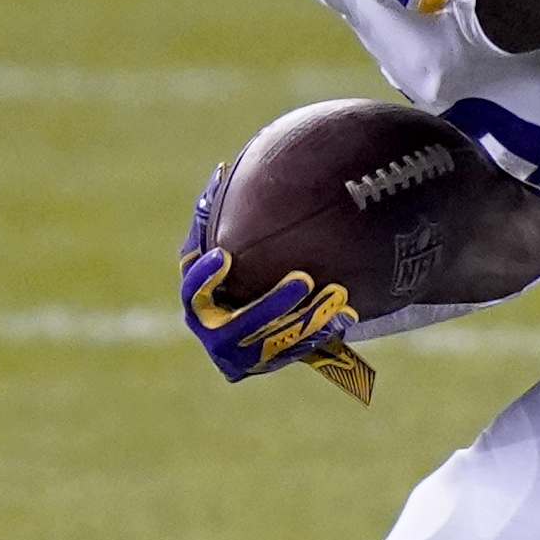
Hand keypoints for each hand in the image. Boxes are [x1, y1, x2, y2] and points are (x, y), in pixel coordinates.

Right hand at [178, 231, 375, 403]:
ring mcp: (245, 353)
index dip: (205, 278)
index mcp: (198, 304)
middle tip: (303, 280)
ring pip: (276, 343)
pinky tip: (346, 313)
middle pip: (240, 326)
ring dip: (307, 318)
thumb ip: (215, 216)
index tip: (225, 255)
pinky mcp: (275, 359)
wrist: (271, 298)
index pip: (193, 294)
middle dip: (272, 305)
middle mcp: (216, 334)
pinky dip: (324, 331)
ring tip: (336, 294)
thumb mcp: (222, 233)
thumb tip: (218, 180)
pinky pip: (300, 350)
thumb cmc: (239, 258)